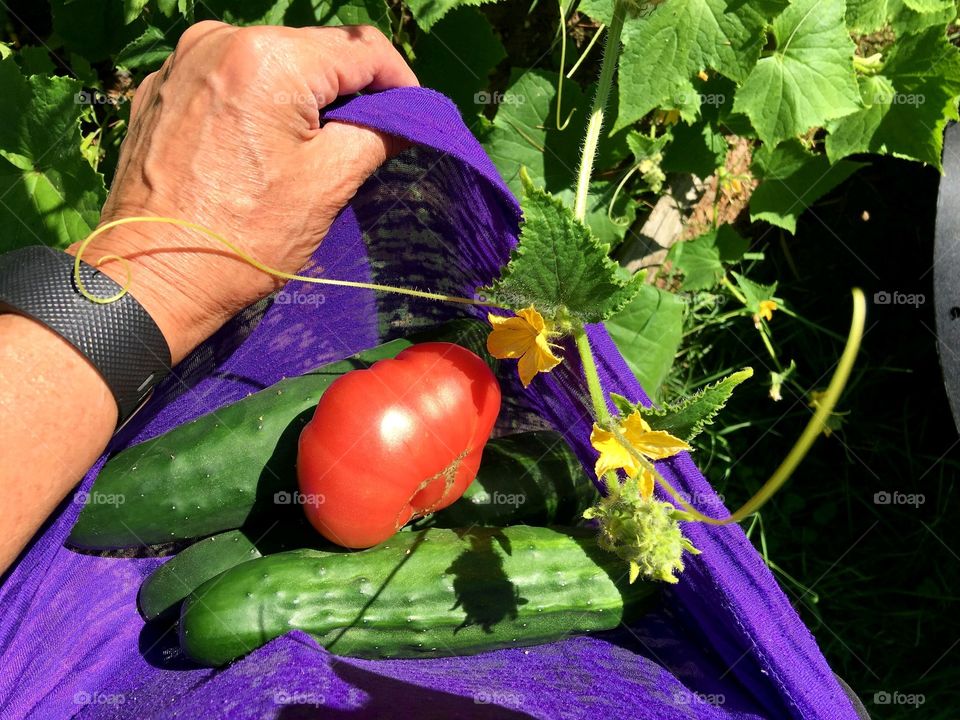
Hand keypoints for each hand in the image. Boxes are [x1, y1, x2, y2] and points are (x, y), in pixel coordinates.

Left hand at [68, 21, 417, 362]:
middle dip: (348, 90)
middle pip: (313, 50)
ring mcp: (182, 62)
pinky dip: (256, 104)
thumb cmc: (243, 236)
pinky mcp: (160, 89)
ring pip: (271, 63)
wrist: (151, 277)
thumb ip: (378, 134)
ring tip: (310, 150)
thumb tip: (403, 118)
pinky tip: (259, 150)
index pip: (361, 49)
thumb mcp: (329, 183)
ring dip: (302, 97)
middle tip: (368, 139)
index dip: (399, 81)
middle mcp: (219, 40)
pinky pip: (228, 80)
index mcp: (269, 58)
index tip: (412, 116)